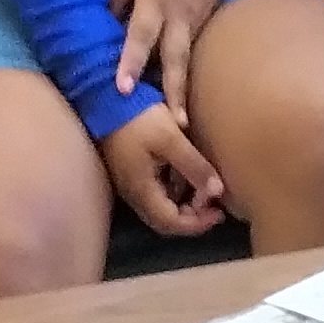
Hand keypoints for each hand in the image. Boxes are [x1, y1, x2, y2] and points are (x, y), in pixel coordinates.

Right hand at [100, 106, 227, 235]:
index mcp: (142, 190)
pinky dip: (175, 189)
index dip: (197, 223)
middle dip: (192, 216)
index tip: (219, 212)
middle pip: (165, 220)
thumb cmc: (138, 118)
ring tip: (206, 188)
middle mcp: (133, 193)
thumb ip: (194, 167)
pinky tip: (187, 173)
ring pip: (160, 205)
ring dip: (184, 203)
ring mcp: (130, 182)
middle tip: (214, 203)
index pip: (171, 223)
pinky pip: (155, 190)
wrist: (104, 98)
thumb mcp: (171, 140)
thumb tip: (218, 192)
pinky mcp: (131, 170)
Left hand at [106, 0, 223, 125]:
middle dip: (174, 93)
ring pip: (185, 61)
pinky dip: (182, 73)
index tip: (122, 88)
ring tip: (179, 122)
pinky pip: (189, 51)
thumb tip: (104, 26)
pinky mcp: (206, 25)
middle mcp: (178, 17)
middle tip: (176, 124)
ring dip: (180, 91)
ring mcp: (196, 23)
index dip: (130, 61)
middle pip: (175, 60)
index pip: (140, 35)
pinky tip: (178, 96)